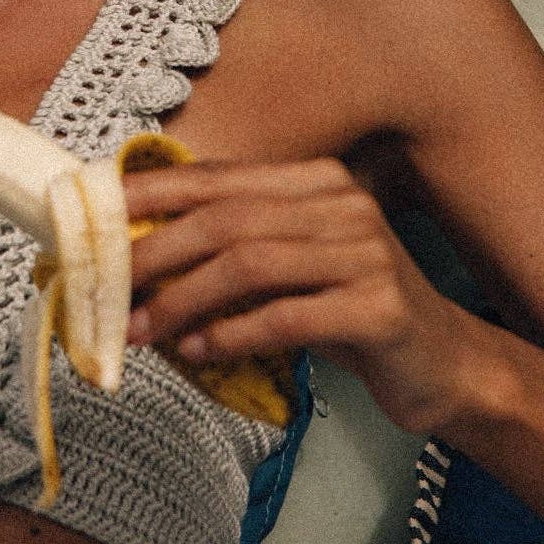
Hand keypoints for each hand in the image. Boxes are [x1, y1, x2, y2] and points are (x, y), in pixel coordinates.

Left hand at [123, 158, 482, 436]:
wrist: (445, 365)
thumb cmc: (351, 314)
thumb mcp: (293, 269)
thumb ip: (235, 252)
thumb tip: (138, 257)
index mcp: (318, 183)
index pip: (220, 179)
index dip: (154, 193)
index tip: (98, 213)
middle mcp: (345, 207)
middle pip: (227, 220)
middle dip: (156, 255)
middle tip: (107, 292)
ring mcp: (367, 255)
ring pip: (250, 266)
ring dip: (184, 300)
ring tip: (143, 332)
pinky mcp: (381, 309)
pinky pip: (289, 317)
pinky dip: (234, 334)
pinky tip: (201, 351)